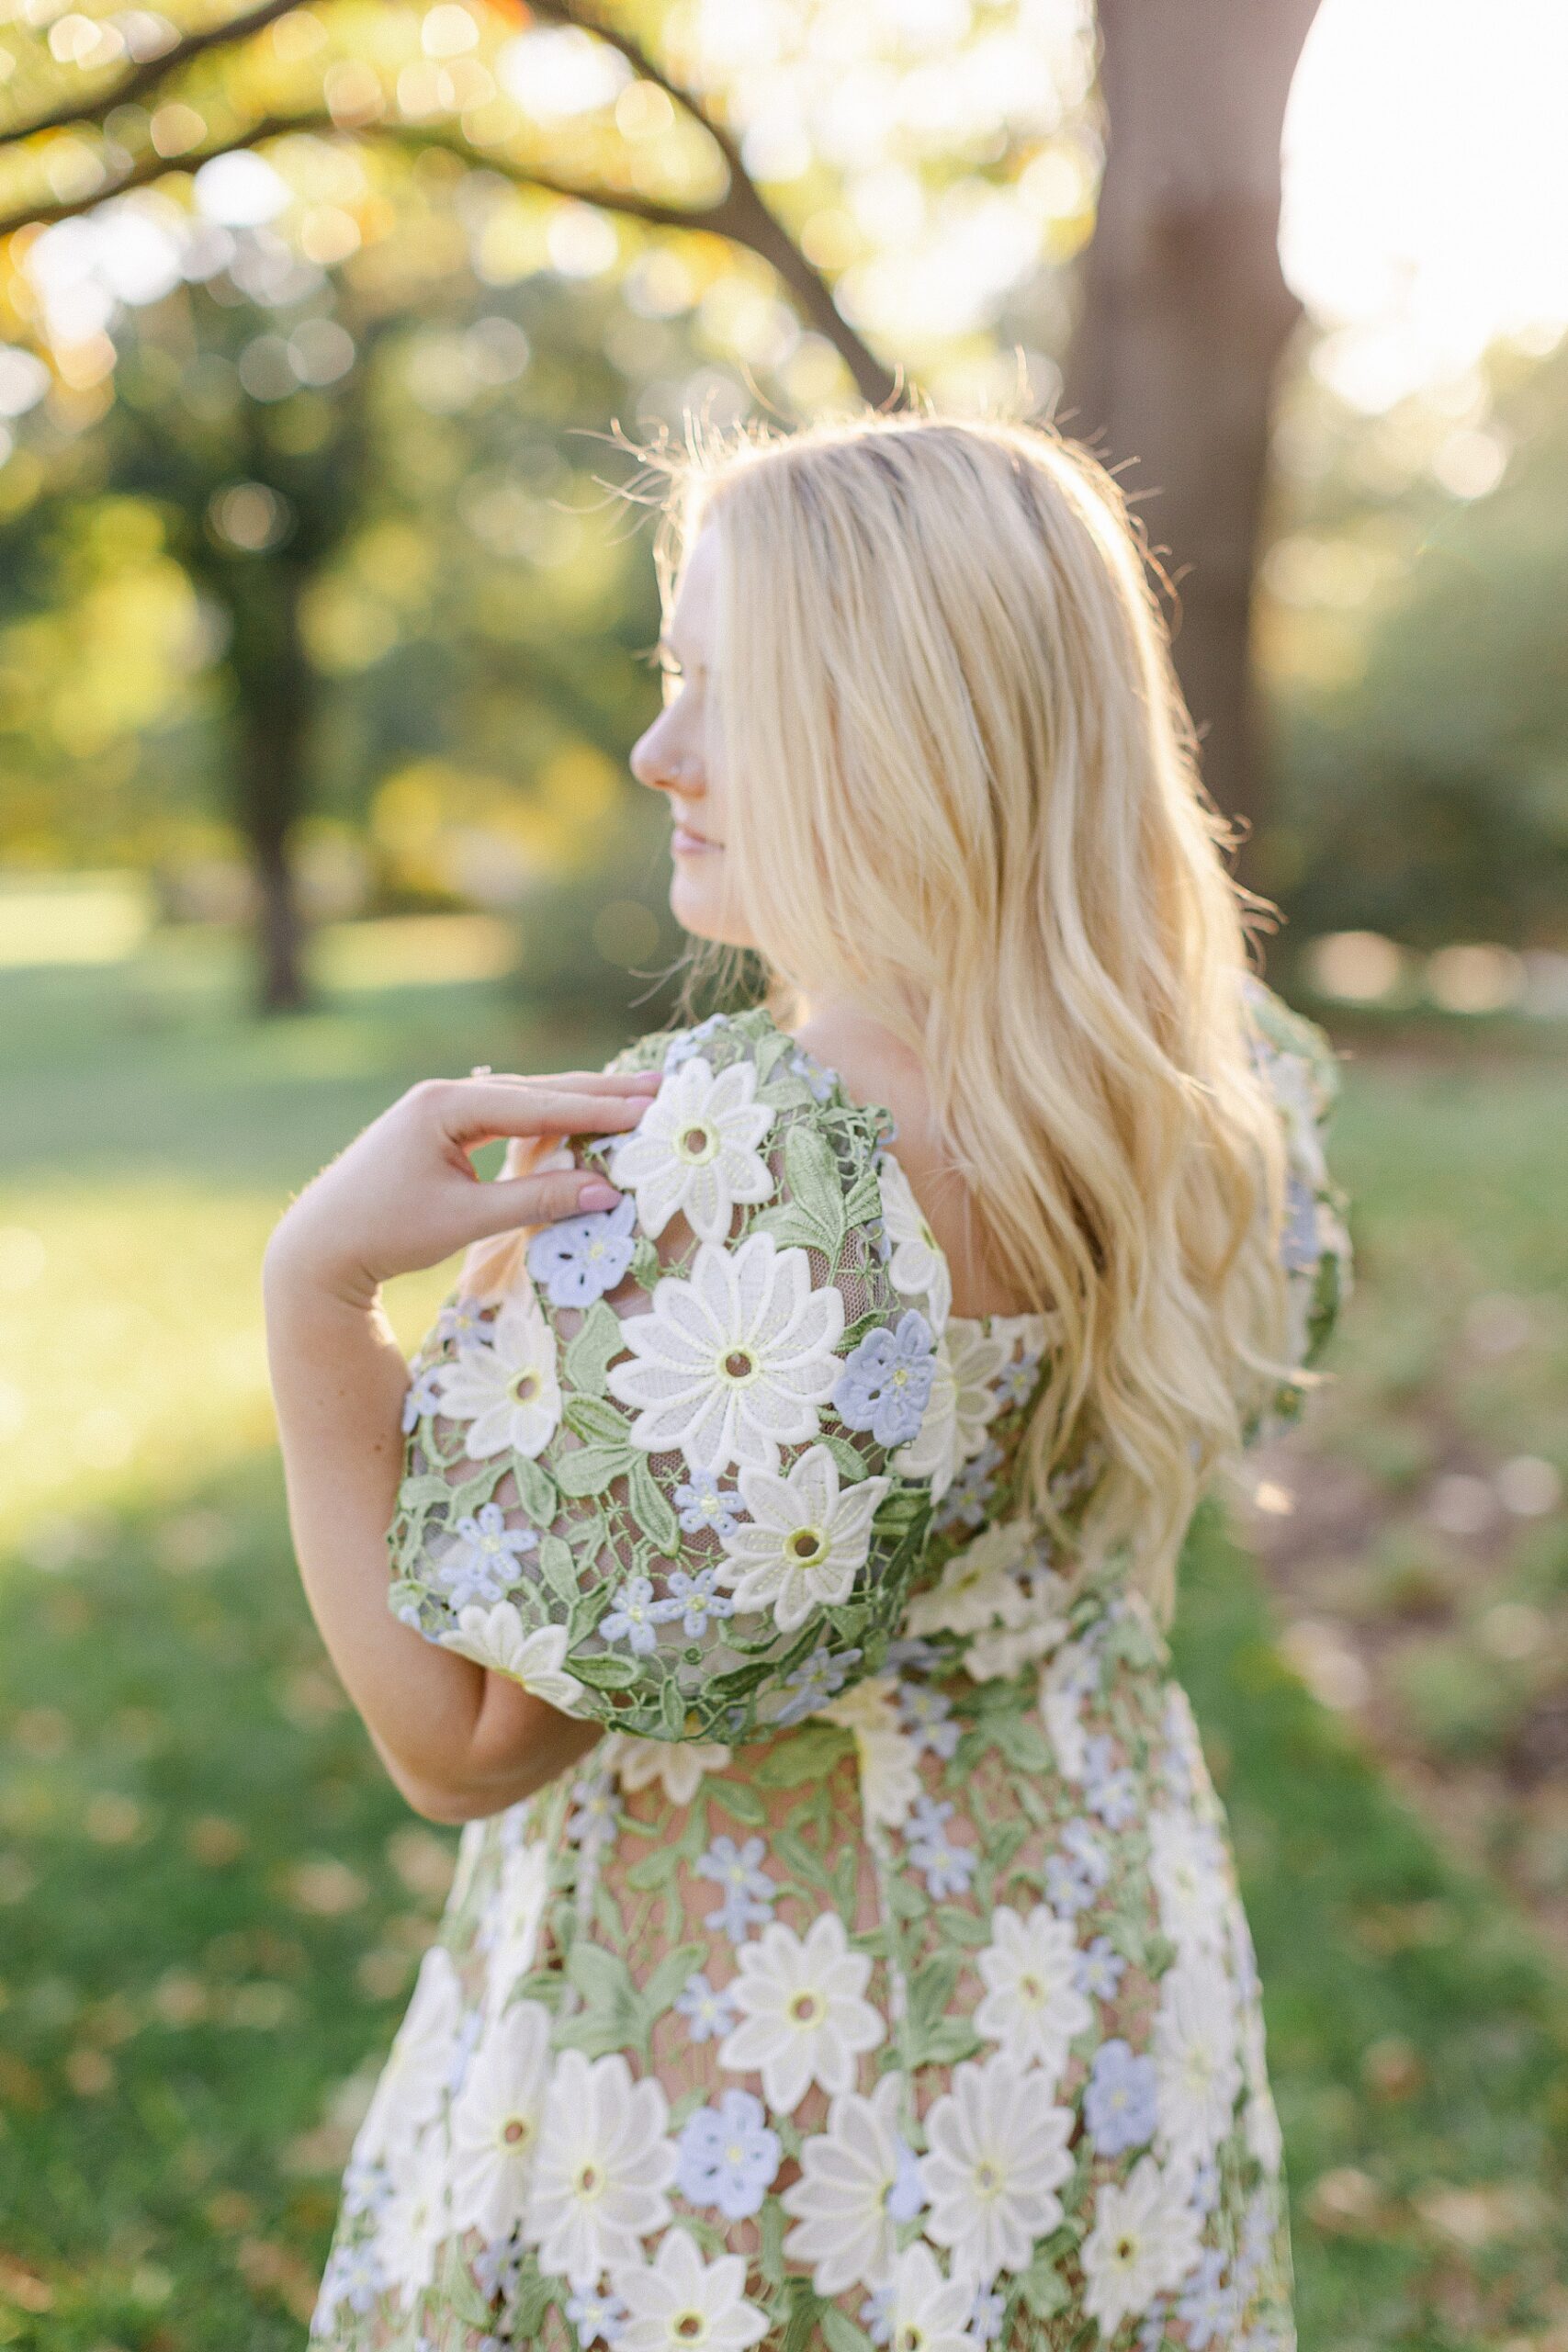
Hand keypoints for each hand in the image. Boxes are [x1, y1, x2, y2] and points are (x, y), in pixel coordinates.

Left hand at [264, 1067, 658, 1307]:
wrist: (319, 1248)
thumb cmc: (385, 1233)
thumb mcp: (465, 1219)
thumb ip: (537, 1200)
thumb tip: (607, 1190)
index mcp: (445, 1105)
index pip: (539, 1104)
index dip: (598, 1110)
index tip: (649, 1109)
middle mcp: (445, 1095)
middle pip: (537, 1090)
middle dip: (599, 1092)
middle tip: (660, 1086)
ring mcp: (441, 1109)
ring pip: (525, 1101)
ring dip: (577, 1104)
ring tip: (634, 1099)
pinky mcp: (441, 1130)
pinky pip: (507, 1119)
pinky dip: (547, 1122)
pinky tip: (580, 1122)